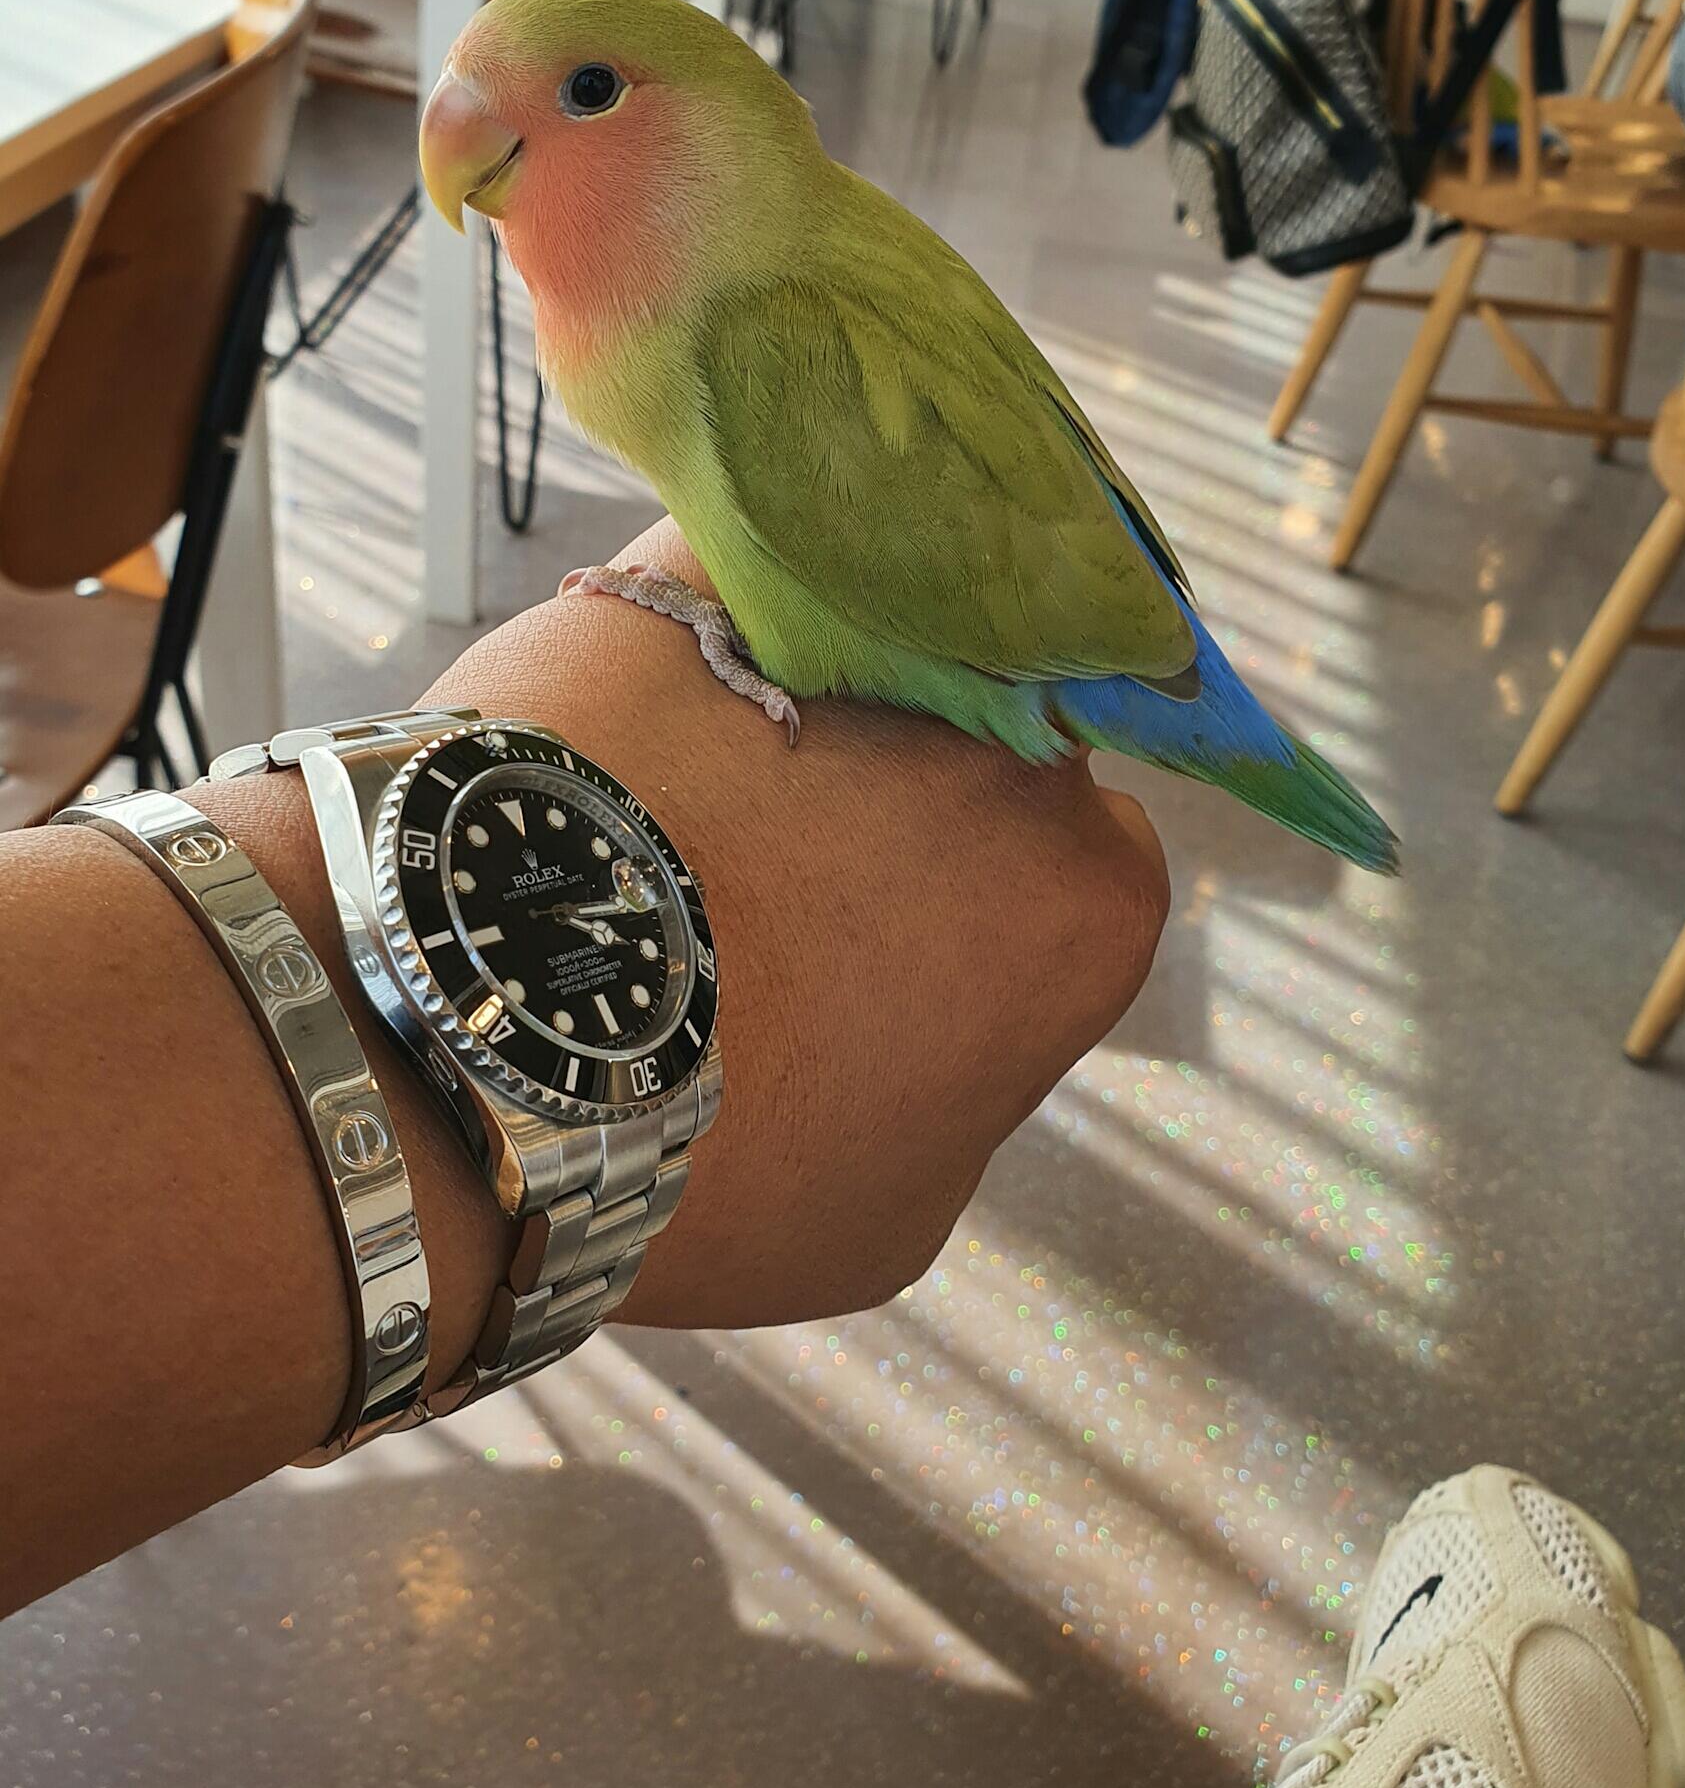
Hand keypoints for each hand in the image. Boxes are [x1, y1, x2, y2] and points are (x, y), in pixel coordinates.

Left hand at [431, 518, 1169, 1327]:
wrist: (491, 1032)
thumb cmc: (707, 1169)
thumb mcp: (888, 1217)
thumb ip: (959, 1101)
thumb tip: (920, 1038)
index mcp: (1089, 900)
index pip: (1074, 883)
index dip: (982, 927)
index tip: (893, 965)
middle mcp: (1014, 748)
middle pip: (987, 756)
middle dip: (913, 807)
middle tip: (785, 885)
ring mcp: (872, 640)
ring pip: (870, 662)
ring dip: (811, 719)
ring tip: (684, 806)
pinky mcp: (717, 570)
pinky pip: (734, 585)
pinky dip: (697, 638)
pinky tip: (631, 719)